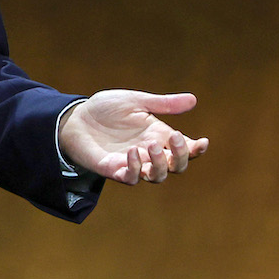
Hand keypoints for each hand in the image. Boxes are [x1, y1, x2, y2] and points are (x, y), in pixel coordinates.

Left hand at [57, 90, 207, 184]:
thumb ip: (163, 104)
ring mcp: (132, 163)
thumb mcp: (136, 101)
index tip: (203, 142)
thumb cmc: (106, 109)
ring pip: (156, 176)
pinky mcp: (114, 170)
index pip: (184, 149)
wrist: (75, 117)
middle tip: (176, 139)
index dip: (196, 149)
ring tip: (152, 145)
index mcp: (158, 134)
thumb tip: (193, 99)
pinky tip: (132, 152)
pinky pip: (131, 178)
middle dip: (181, 156)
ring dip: (159, 164)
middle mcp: (148, 152)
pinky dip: (135, 168)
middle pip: (175, 166)